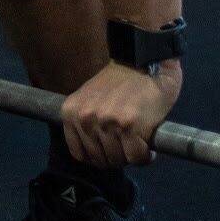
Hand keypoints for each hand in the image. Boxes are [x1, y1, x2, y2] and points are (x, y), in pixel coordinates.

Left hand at [61, 60, 182, 168]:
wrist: (141, 60)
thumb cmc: (119, 80)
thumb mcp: (89, 99)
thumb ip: (85, 121)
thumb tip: (91, 152)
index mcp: (71, 112)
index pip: (80, 154)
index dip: (98, 156)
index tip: (112, 150)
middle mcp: (85, 119)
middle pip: (100, 160)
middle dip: (117, 157)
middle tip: (128, 146)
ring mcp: (107, 123)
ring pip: (119, 160)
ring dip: (131, 157)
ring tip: (138, 143)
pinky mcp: (130, 126)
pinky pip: (137, 158)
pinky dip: (146, 157)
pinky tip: (148, 146)